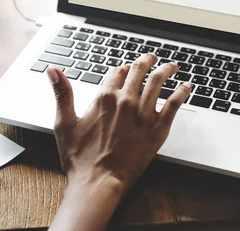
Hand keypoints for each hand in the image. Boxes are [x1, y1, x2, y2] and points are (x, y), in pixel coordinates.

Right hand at [47, 53, 190, 230]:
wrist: (98, 182)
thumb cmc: (79, 158)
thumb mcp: (64, 122)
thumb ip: (62, 93)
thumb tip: (53, 70)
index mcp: (104, 98)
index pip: (116, 72)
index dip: (121, 68)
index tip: (125, 68)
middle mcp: (125, 101)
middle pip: (139, 72)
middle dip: (146, 61)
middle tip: (151, 58)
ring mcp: (143, 115)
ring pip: (158, 83)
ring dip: (166, 70)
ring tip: (172, 66)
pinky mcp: (157, 129)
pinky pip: (174, 105)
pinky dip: (181, 93)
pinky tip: (186, 87)